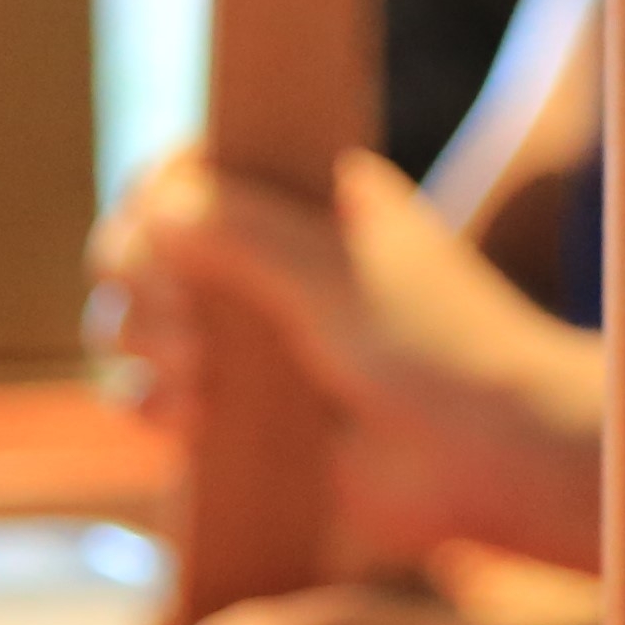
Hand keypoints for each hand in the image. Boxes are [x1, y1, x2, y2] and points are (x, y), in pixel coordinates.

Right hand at [87, 147, 609, 571]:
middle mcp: (265, 259)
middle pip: (142, 242)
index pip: (186, 168)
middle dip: (141, 277)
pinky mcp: (238, 411)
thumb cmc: (436, 346)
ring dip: (140, 339)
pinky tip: (191, 415)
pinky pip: (151, 395)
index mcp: (300, 197)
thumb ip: (243, 232)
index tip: (159, 230)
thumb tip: (156, 209)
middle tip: (187, 319)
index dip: (155, 197)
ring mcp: (248, 337)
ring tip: (197, 368)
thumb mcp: (336, 272)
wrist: (489, 456)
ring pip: (134, 319)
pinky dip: (150, 401)